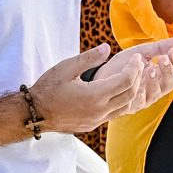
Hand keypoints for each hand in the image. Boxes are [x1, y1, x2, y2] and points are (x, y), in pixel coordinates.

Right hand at [28, 45, 142, 134]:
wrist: (34, 113)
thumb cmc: (48, 88)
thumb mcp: (66, 68)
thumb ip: (89, 58)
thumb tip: (107, 47)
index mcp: (95, 96)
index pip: (126, 80)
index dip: (135, 67)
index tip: (137, 58)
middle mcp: (99, 111)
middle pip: (130, 94)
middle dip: (138, 78)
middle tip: (138, 65)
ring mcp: (97, 120)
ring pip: (125, 106)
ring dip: (132, 91)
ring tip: (131, 76)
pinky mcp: (92, 125)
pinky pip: (115, 113)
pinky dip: (122, 101)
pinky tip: (117, 90)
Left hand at [97, 38, 172, 113]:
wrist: (101, 76)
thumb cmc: (123, 65)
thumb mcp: (141, 52)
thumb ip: (159, 48)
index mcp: (160, 76)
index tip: (172, 50)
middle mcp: (155, 89)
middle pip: (170, 83)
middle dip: (168, 70)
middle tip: (162, 58)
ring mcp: (144, 98)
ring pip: (156, 94)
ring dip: (155, 81)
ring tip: (150, 68)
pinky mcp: (130, 106)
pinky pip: (138, 103)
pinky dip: (139, 95)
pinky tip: (139, 87)